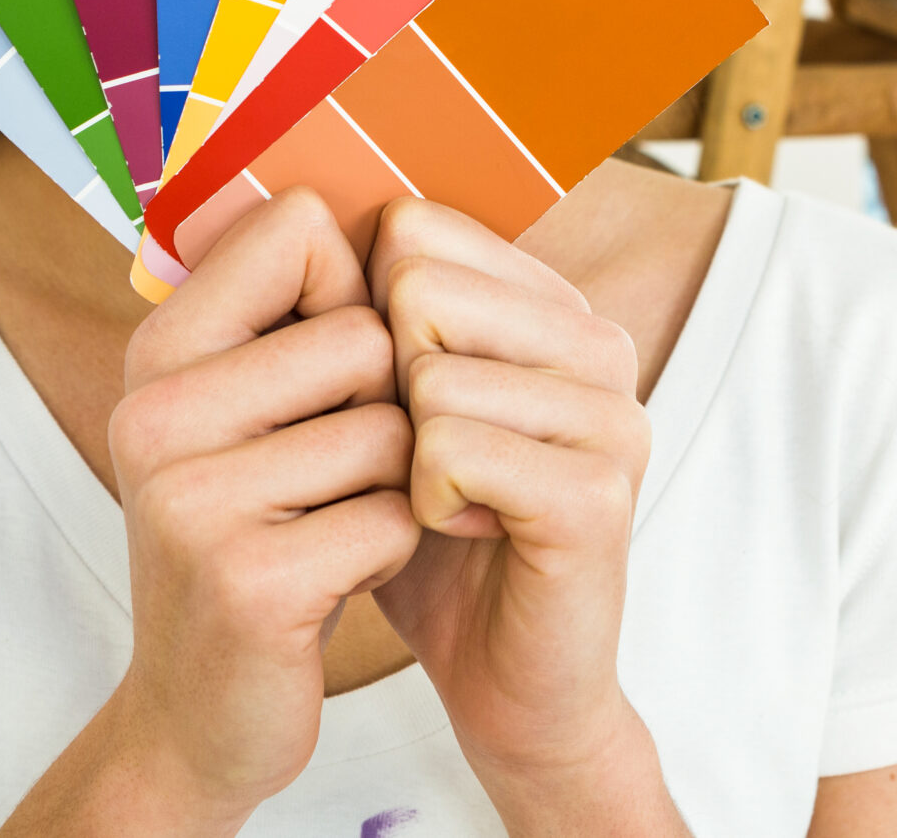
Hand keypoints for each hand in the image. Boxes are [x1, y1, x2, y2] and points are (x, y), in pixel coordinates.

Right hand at [2, 190, 419, 834]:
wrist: (200, 711)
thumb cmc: (255, 530)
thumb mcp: (245, 406)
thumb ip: (292, 304)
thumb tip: (380, 189)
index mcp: (158, 349)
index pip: (302, 226)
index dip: (354, 290)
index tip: (325, 365)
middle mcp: (154, 410)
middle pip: (367, 334)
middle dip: (382, 408)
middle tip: (323, 474)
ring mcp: (191, 497)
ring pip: (394, 430)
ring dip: (391, 487)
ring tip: (322, 526)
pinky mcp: (247, 578)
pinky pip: (394, 517)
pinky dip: (389, 550)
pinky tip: (331, 580)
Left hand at [366, 201, 684, 834]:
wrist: (508, 687)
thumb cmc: (436, 542)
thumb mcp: (390, 412)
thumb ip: (367, 313)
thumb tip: (285, 209)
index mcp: (552, 305)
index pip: (415, 229)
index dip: (364, 315)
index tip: (389, 396)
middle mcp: (596, 341)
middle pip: (419, 289)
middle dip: (381, 385)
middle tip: (417, 458)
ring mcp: (610, 412)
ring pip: (430, 372)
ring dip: (401, 456)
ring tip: (441, 500)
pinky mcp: (598, 491)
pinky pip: (451, 450)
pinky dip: (424, 504)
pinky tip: (459, 532)